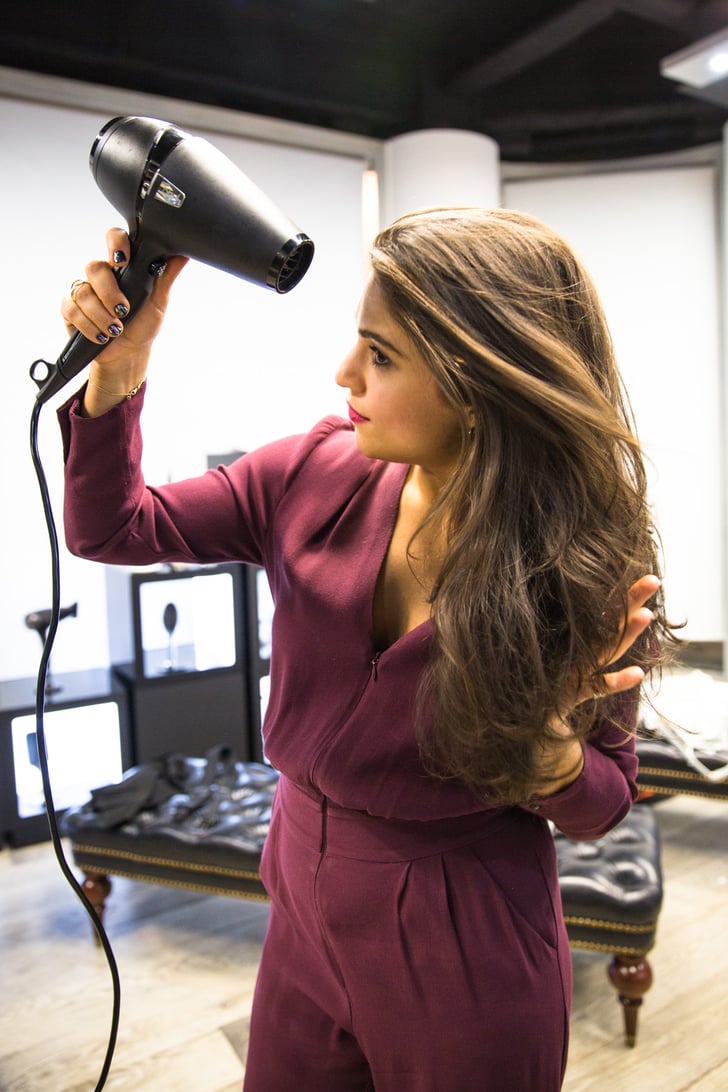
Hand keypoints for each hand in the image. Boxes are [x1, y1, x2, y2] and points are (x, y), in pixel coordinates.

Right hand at [61, 228, 187, 415]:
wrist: (128, 354)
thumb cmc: (143, 324)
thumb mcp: (159, 302)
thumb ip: (166, 277)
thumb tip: (183, 255)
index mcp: (122, 267)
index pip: (115, 239)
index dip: (115, 243)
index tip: (122, 260)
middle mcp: (100, 276)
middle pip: (94, 268)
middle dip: (109, 292)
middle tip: (124, 310)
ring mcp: (83, 291)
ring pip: (82, 292)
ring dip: (100, 315)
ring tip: (115, 330)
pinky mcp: (70, 309)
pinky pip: (71, 310)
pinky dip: (88, 326)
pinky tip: (101, 336)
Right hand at [536, 574, 659, 793]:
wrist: (519, 719)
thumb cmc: (541, 684)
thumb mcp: (559, 660)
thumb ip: (568, 636)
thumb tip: (577, 607)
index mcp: (574, 641)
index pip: (606, 615)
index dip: (628, 596)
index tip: (652, 578)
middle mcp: (574, 652)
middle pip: (609, 625)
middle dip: (631, 601)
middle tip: (653, 579)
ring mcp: (572, 671)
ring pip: (604, 650)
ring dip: (625, 633)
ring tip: (648, 615)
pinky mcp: (568, 694)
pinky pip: (595, 687)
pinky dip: (615, 682)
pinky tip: (637, 674)